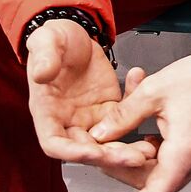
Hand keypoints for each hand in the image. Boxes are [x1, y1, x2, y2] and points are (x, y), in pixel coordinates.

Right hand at [26, 20, 135, 168]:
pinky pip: (124, 118)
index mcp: (47, 111)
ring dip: (127, 149)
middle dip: (110, 157)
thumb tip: (41, 74)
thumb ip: (44, 57)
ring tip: (148, 149)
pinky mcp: (109, 108)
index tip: (96, 153)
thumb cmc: (55, 39)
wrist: (75, 33)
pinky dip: (138, 115)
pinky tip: (147, 99)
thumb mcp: (46, 41)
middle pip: (86, 150)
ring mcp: (90, 117)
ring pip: (108, 143)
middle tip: (135, 157)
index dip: (74, 153)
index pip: (56, 144)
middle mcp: (68, 120)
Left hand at [89, 52, 190, 191]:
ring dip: (142, 158)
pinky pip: (176, 159)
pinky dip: (157, 151)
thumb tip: (100, 133)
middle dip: (128, 170)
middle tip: (107, 156)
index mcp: (185, 150)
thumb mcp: (155, 90)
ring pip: (165, 170)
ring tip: (125, 138)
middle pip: (155, 181)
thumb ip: (124, 115)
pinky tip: (148, 132)